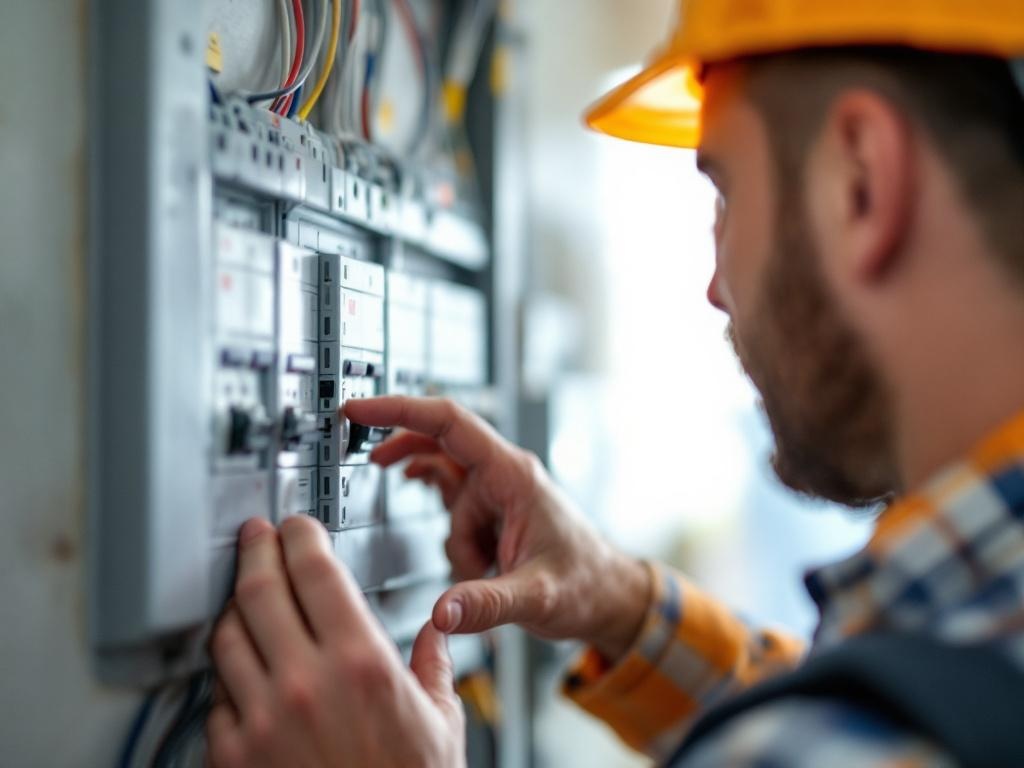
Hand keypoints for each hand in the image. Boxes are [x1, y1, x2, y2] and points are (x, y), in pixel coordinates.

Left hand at [207, 516, 464, 767]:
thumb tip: (438, 632)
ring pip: (225, 638)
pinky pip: (216, 698)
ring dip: (233, 610)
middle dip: (255, 553)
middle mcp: (306, 683)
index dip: (299, 536)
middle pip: (258, 590)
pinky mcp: (234, 757)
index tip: (296, 528)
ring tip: (245, 601)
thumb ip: (436, 665)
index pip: (314, 571)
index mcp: (362, 662)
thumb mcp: (442, 721)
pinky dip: (228, 678)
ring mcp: (262, 720)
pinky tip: (245, 674)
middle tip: (257, 540)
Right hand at [344, 396, 651, 661]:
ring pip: (443, 495)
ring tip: (484, 571)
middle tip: (371, 461)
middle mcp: (502, 477)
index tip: (361, 408)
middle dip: (406, 456)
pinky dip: (452, 538)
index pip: (449, 424)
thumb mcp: (538, 598)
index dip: (401, 410)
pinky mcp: (491, 513)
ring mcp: (495, 494)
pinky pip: (453, 513)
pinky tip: (469, 560)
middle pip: (437, 447)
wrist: (608, 596)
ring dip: (452, 538)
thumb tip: (441, 611)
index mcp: (513, 475)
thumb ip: (487, 604)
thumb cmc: (586, 584)